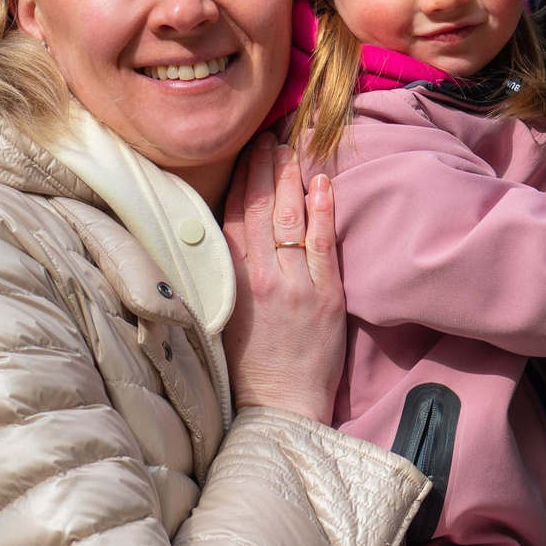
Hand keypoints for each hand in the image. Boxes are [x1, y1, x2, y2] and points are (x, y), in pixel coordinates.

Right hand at [221, 138, 344, 419]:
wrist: (278, 408)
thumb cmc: (247, 368)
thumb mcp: (220, 316)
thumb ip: (221, 276)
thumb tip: (219, 239)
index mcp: (228, 282)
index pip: (233, 216)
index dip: (241, 180)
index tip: (247, 151)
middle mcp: (259, 277)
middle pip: (262, 208)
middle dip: (266, 168)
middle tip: (270, 137)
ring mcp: (295, 284)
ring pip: (291, 218)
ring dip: (292, 179)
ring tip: (293, 149)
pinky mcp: (326, 297)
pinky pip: (323, 243)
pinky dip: (323, 210)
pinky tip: (323, 182)